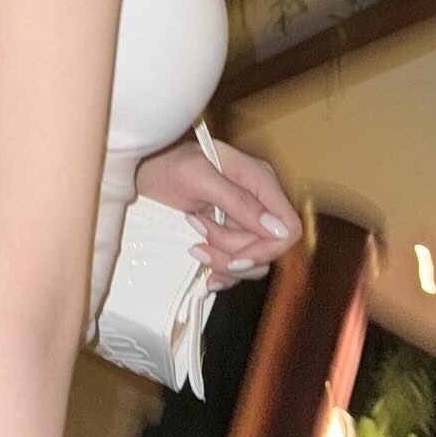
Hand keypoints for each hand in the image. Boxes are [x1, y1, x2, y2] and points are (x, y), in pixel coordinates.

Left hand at [134, 134, 301, 291]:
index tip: (235, 257)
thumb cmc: (168, 164)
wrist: (146, 170)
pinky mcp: (233, 234)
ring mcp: (247, 219)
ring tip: (195, 244)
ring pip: (255, 262)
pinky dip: (223, 272)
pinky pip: (241, 266)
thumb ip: (238, 201)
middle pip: (269, 249)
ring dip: (223, 261)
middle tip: (198, 236)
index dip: (267, 249)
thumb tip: (277, 228)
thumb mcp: (199, 178)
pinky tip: (204, 270)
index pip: (289, 227)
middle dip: (232, 251)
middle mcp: (259, 201)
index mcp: (260, 179)